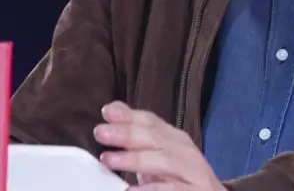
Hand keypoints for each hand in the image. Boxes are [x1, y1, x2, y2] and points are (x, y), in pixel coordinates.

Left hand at [94, 101, 225, 190]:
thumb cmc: (179, 178)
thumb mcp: (157, 155)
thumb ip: (136, 135)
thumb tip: (110, 110)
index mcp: (174, 139)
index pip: (151, 122)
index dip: (129, 115)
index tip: (106, 112)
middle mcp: (185, 151)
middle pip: (155, 138)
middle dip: (127, 133)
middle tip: (100, 133)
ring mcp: (193, 172)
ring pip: (165, 160)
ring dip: (136, 158)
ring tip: (109, 159)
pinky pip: (173, 190)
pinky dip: (152, 189)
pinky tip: (131, 190)